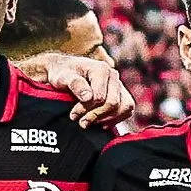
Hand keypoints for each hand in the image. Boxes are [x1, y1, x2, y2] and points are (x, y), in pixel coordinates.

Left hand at [13, 53, 133, 127]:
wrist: (65, 71)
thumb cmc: (62, 74)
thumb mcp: (63, 77)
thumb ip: (75, 85)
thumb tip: (88, 97)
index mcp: (101, 69)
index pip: (100, 97)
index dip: (86, 109)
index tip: (73, 115)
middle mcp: (113, 75)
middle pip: (113, 103)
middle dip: (96, 116)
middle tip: (81, 122)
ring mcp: (119, 85)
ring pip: (124, 108)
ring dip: (107, 119)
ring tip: (91, 122)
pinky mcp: (122, 94)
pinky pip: (127, 110)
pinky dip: (116, 118)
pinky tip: (101, 121)